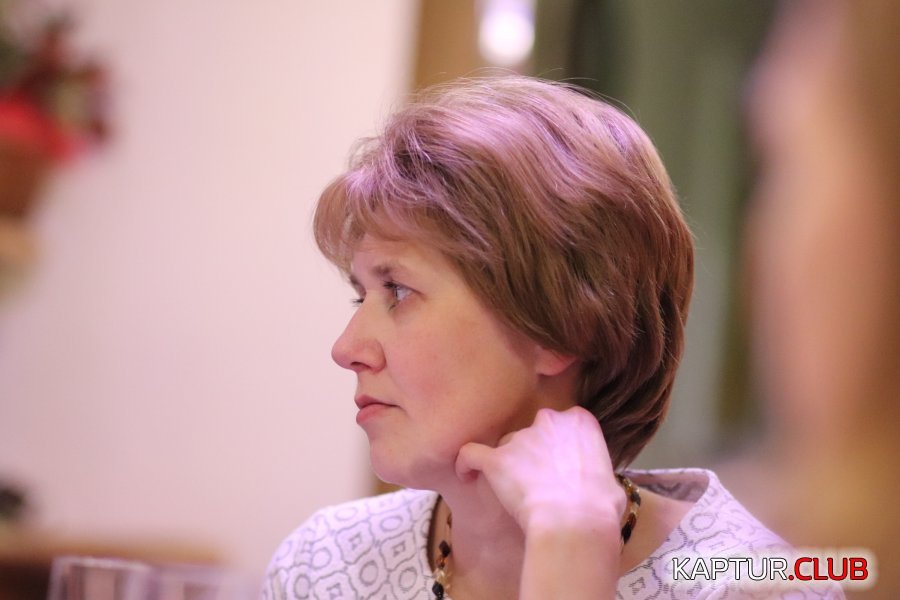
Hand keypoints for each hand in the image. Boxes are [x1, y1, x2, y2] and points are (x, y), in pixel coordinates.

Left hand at [455, 406, 624, 535]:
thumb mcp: (610, 479)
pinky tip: (467, 474)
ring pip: (506, 446)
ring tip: (510, 492)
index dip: (556, 446)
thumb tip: (595, 483)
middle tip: (536, 481)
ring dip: (507, 464)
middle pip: (531, 433)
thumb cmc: (600, 508)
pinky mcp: (496, 459)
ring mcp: (520, 438)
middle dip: (531, 453)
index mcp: (580, 421)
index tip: (556, 466)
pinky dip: (467, 463)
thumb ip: (595, 468)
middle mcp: (548, 421)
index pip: (561, 425)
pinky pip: (471, 453)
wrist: (575, 522)